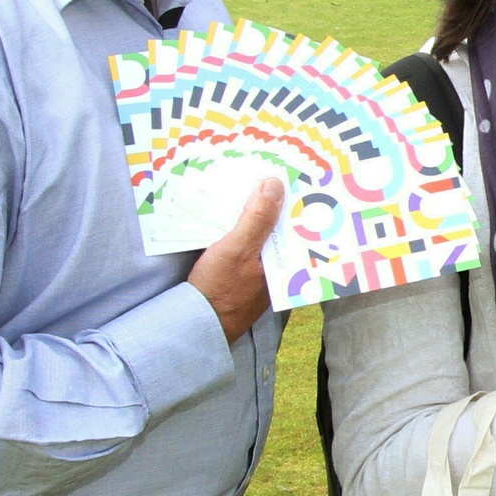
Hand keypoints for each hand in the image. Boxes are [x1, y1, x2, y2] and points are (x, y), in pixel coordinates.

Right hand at [186, 179, 283, 339]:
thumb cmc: (219, 288)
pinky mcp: (245, 274)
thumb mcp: (237, 247)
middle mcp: (281, 268)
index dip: (297, 200)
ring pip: (267, 235)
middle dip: (279, 203)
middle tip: (275, 172)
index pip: (299, 224)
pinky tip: (237, 213)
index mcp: (288, 262)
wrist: (196, 322)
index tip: (296, 174)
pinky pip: (251, 243)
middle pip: (284, 228)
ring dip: (261, 213)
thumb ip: (257, 218)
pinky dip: (246, 228)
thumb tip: (275, 185)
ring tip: (256, 184)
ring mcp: (263, 272)